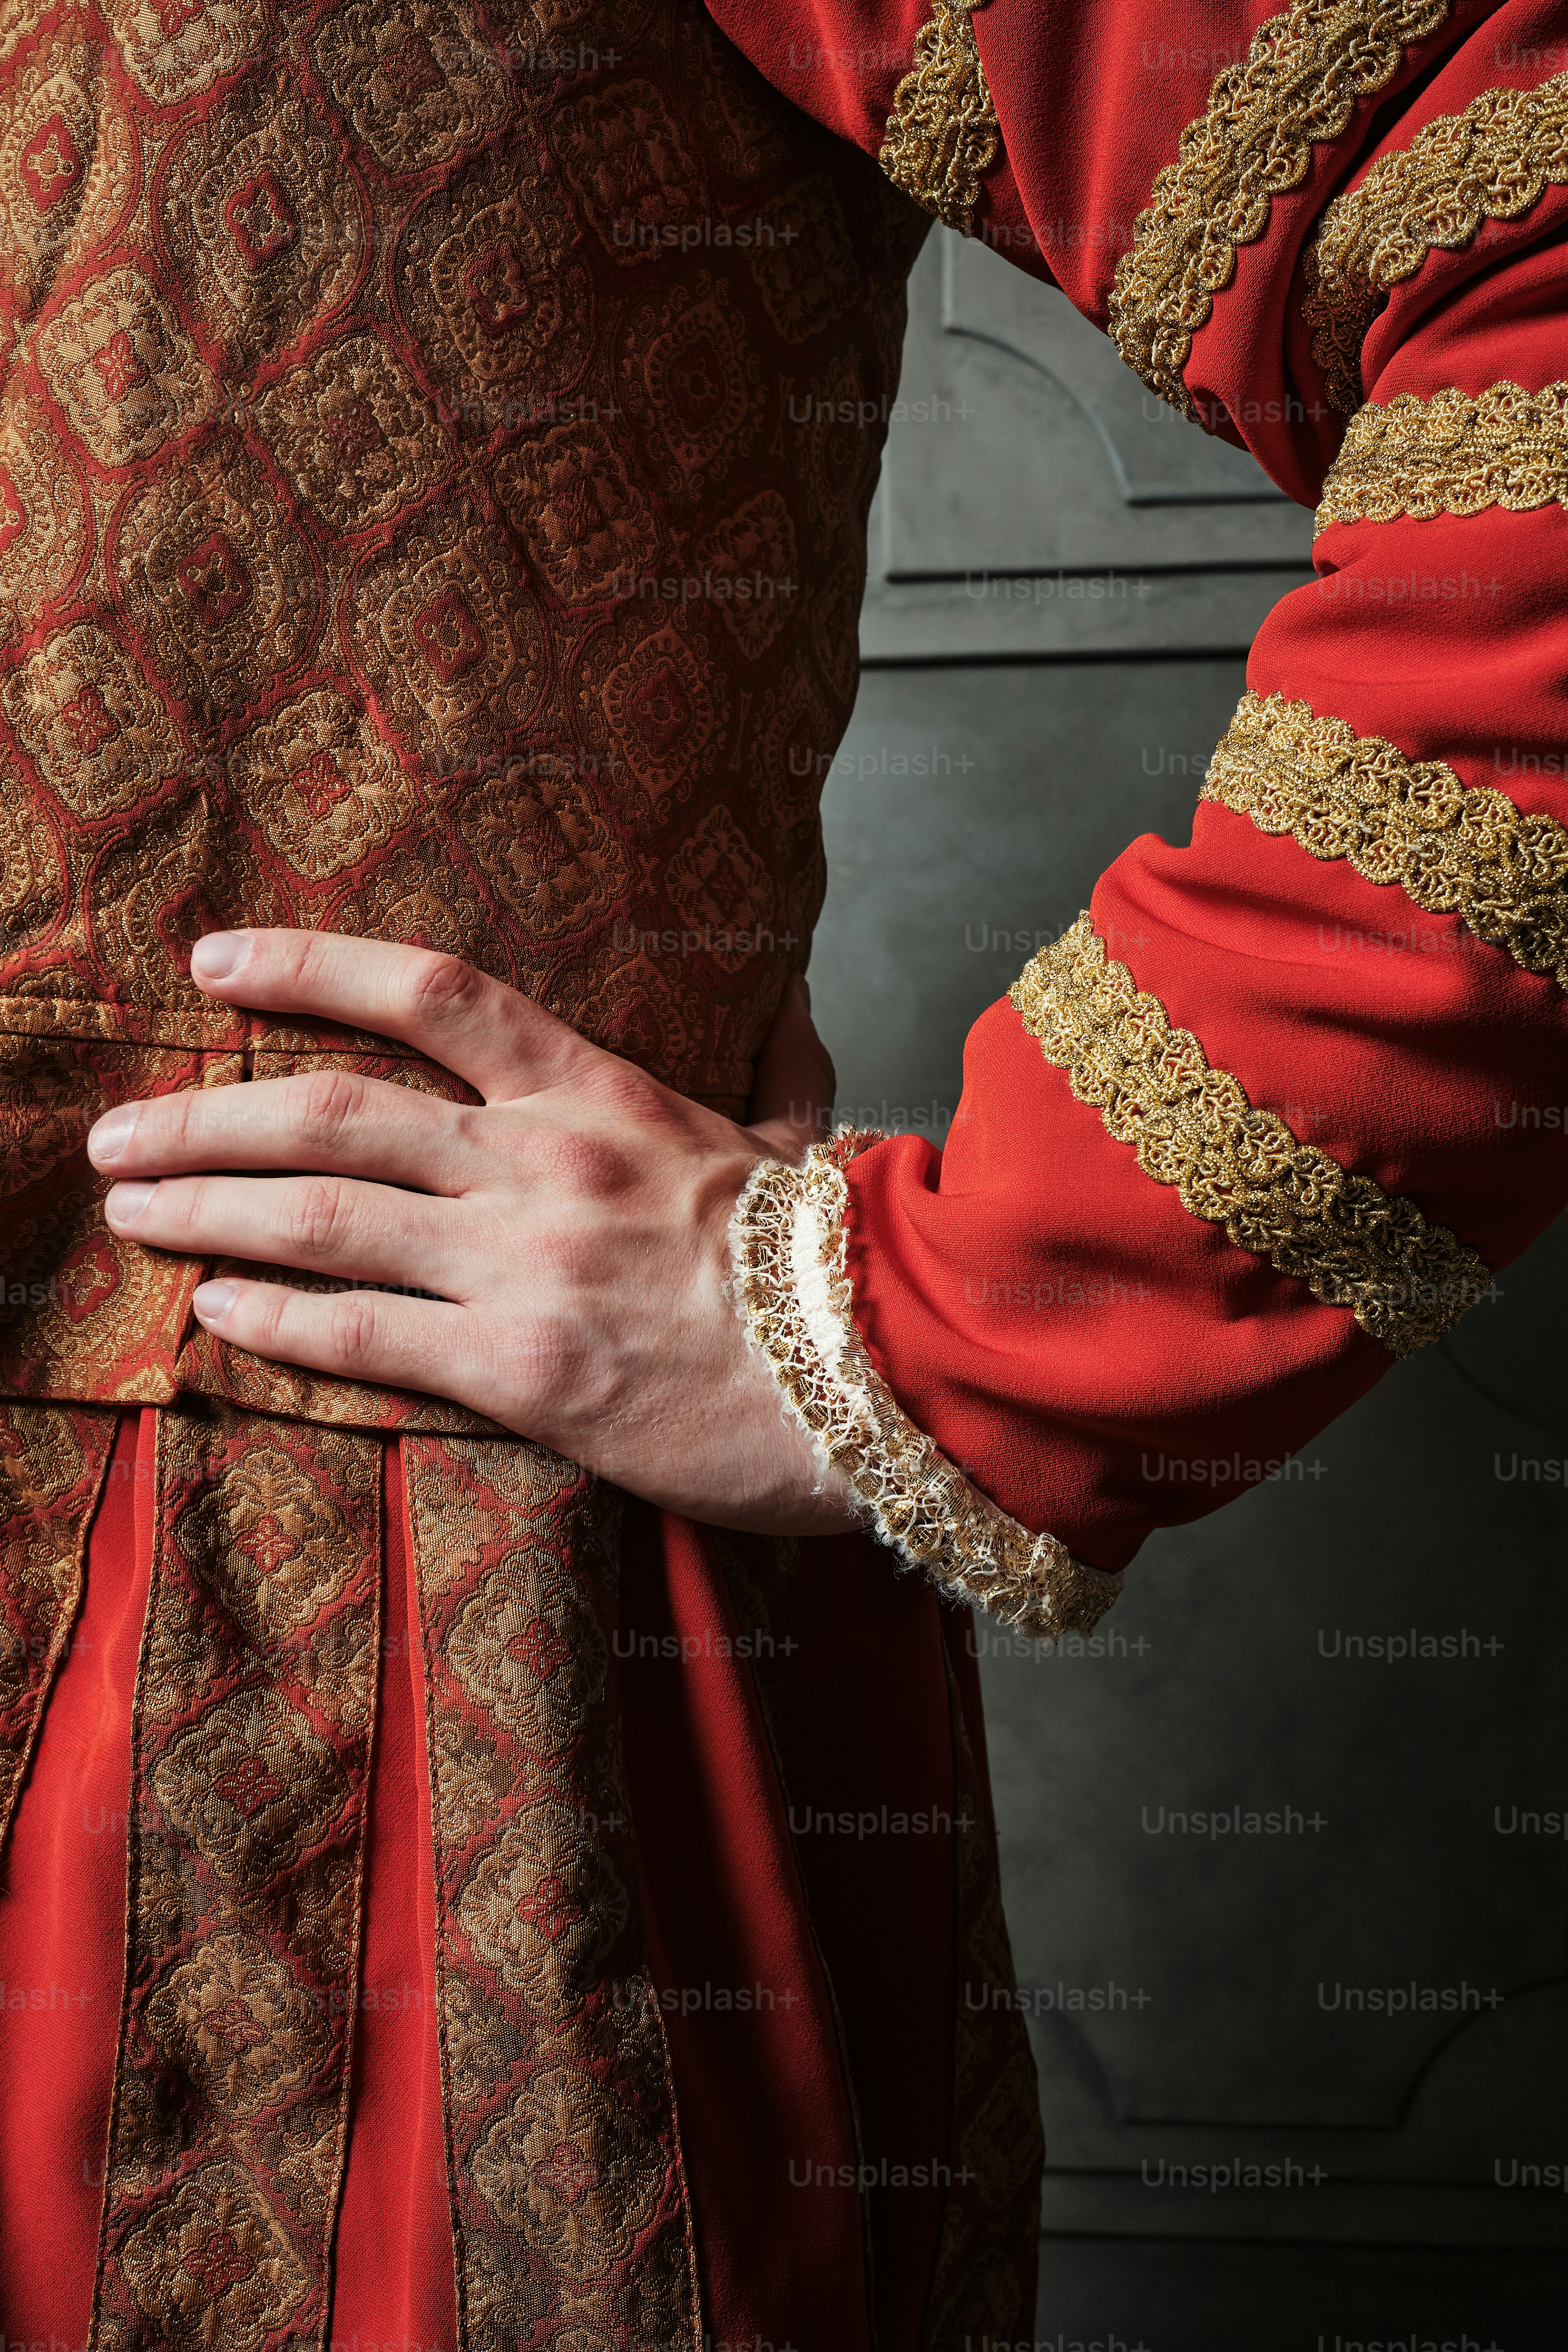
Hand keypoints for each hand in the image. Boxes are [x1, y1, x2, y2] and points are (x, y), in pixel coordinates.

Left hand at [87, 931, 859, 1535]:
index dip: (309, 967)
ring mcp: (529, 1267)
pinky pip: (364, 1336)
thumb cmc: (836, 1266)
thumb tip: (795, 993)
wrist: (886, 1381)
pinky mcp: (524, 1372)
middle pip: (333, 1111)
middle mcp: (546, 1166)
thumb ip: (780, 1064)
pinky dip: (274, 1317)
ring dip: (207, 1206)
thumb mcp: (806, 1144)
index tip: (214, 964)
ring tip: (129, 1208)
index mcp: (604, 1096)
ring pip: (326, 1217)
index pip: (433, 996)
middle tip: (117, 1133)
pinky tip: (212, 1309)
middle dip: (205, 1114)